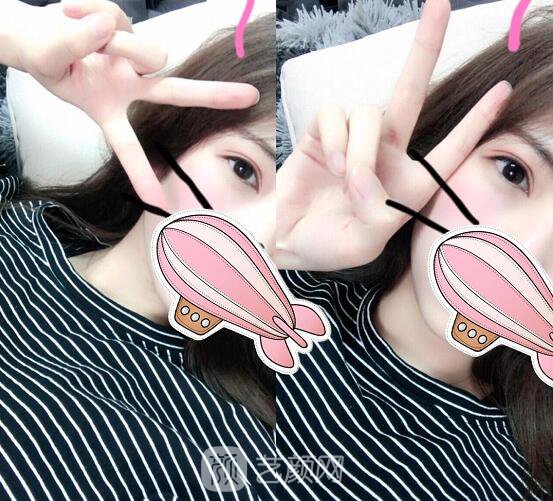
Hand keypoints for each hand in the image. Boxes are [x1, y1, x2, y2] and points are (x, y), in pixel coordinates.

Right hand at [11, 0, 258, 211]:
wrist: (36, 34)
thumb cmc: (47, 60)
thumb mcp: (49, 62)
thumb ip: (74, 46)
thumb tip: (110, 28)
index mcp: (110, 111)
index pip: (129, 147)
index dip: (142, 175)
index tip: (161, 205)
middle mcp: (130, 86)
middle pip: (178, 92)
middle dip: (214, 95)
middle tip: (252, 96)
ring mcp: (132, 58)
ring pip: (140, 49)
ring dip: (109, 41)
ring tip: (77, 35)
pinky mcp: (125, 27)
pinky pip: (114, 16)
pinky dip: (87, 11)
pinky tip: (73, 14)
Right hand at [275, 0, 511, 270]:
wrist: (287, 240)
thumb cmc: (329, 246)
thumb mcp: (363, 242)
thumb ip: (376, 211)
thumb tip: (362, 172)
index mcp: (407, 185)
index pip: (448, 150)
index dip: (476, 122)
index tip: (502, 92)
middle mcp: (385, 155)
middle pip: (411, 91)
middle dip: (426, 48)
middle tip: (441, 2)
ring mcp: (353, 140)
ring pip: (369, 113)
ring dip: (359, 149)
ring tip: (345, 179)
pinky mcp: (323, 132)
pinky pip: (334, 113)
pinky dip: (333, 137)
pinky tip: (327, 163)